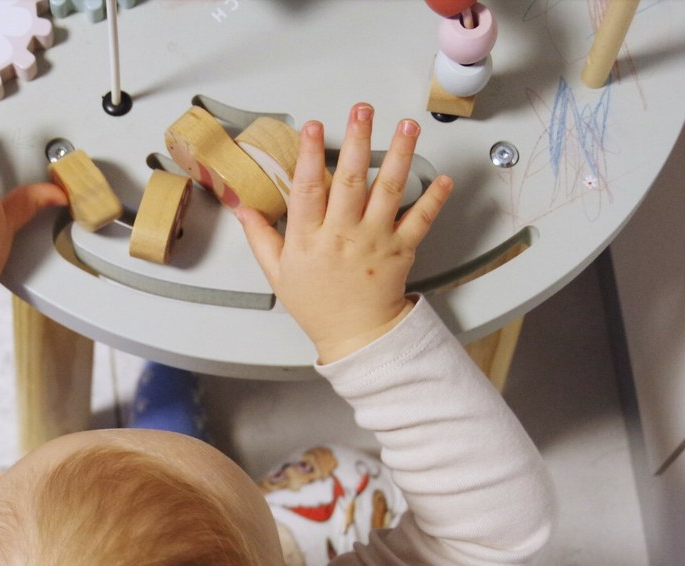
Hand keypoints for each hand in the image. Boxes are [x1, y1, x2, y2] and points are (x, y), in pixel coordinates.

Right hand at [236, 103, 452, 363]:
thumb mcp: (278, 272)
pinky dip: (434, 199)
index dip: (310, 156)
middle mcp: (343, 235)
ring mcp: (375, 241)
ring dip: (400, 156)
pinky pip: (421, 221)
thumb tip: (241, 205)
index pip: (307, 190)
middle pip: (351, 181)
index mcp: (309, 239)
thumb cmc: (316, 304)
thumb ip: (260, 235)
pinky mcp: (401, 250)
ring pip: (389, 192)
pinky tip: (443, 178)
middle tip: (362, 110)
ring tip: (407, 127)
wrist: (355, 335)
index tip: (313, 127)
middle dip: (358, 140)